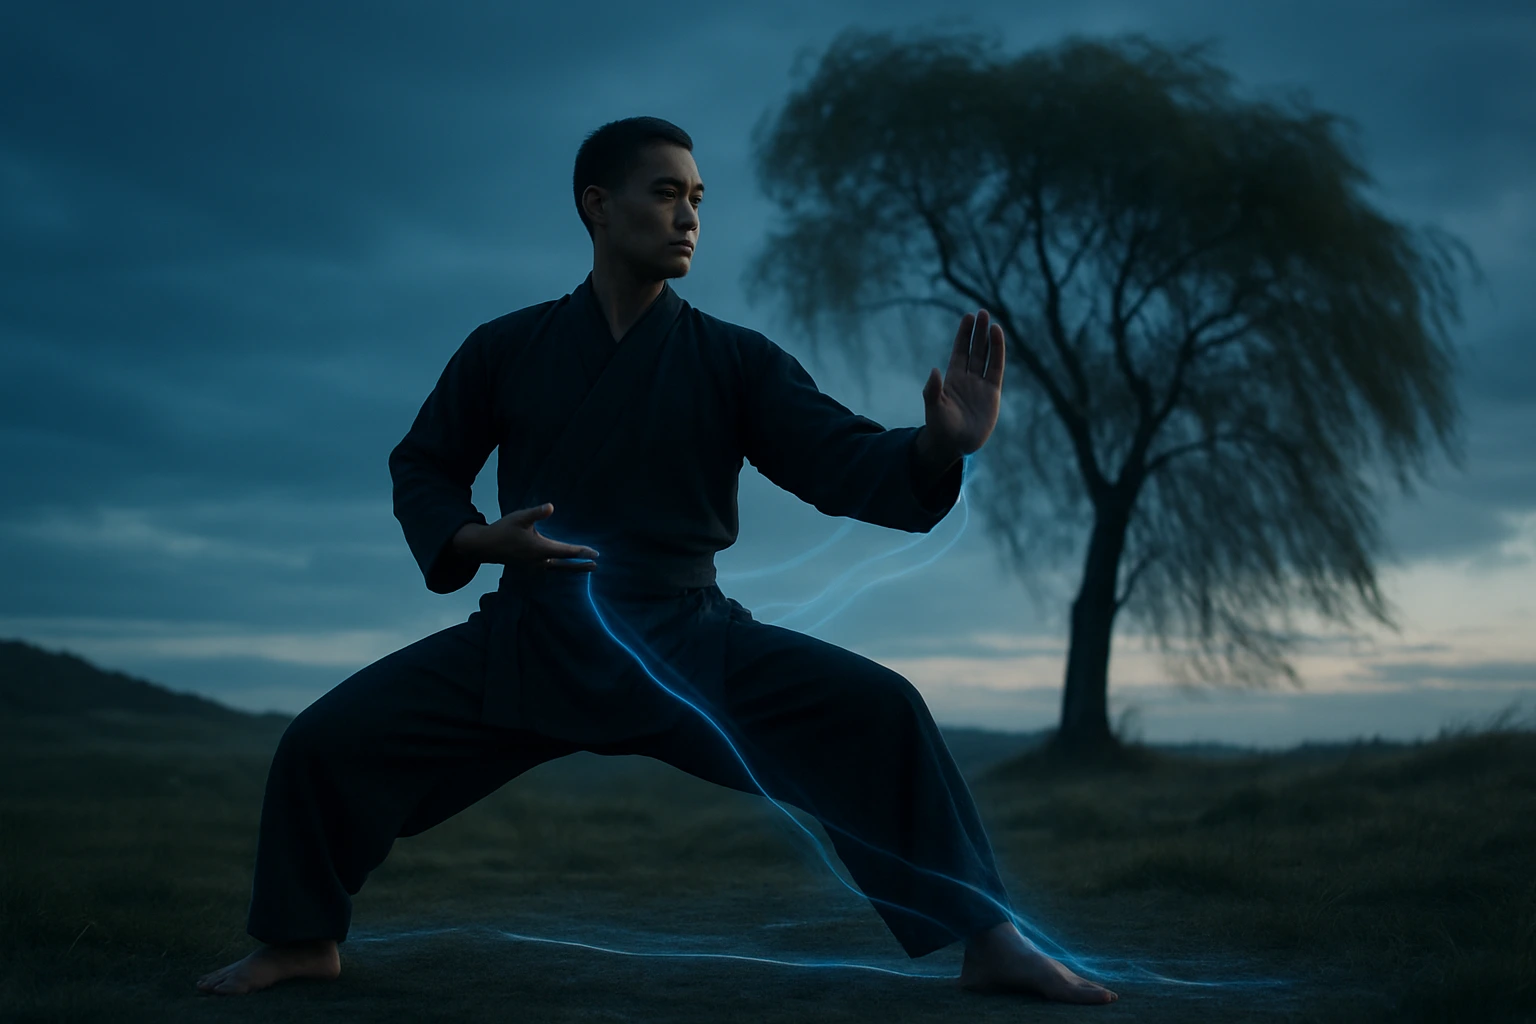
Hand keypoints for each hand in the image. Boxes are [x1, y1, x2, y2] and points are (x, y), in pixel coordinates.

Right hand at [456, 504, 599, 571]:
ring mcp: (534, 567)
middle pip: (565, 566)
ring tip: (586, 568)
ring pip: (558, 569)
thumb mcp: (520, 518)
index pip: (566, 552)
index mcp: (540, 549)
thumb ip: (537, 513)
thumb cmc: (503, 529)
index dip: (581, 552)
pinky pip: (550, 570)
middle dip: (581, 566)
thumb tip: (551, 506)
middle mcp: (539, 561)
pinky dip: (561, 568)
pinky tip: (565, 566)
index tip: (596, 553)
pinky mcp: (530, 568)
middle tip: (596, 565)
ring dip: (572, 568)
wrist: (486, 546)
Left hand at [923, 309, 1004, 456]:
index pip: (959, 351)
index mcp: (952, 378)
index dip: (963, 335)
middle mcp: (967, 378)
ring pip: (986, 357)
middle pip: (974, 349)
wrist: (955, 445)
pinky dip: (998, 354)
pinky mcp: (992, 393)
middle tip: (981, 312)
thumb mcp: (934, 409)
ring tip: (991, 321)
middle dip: (977, 332)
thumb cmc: (940, 428)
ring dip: (988, 339)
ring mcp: (981, 384)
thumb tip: (934, 370)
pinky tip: (999, 339)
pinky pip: (996, 369)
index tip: (968, 317)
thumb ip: (933, 391)